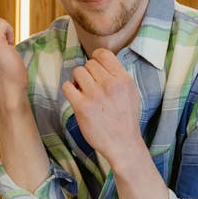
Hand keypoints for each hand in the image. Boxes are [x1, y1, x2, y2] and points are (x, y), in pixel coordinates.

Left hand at [61, 48, 146, 170]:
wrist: (123, 144)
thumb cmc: (126, 119)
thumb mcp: (131, 92)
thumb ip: (118, 76)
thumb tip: (101, 61)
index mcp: (123, 79)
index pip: (103, 54)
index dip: (96, 59)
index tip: (94, 69)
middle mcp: (110, 84)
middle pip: (88, 64)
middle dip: (87, 74)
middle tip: (90, 87)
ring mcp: (95, 95)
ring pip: (77, 72)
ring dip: (77, 81)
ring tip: (83, 92)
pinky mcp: (82, 107)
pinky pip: (67, 86)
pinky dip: (69, 90)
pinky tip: (76, 98)